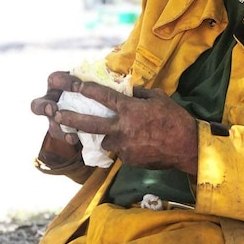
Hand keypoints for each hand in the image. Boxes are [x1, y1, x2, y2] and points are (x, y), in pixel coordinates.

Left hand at [34, 76, 198, 174]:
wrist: (187, 146)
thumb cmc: (176, 119)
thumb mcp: (160, 99)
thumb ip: (140, 94)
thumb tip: (128, 90)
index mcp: (130, 110)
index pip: (102, 97)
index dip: (85, 89)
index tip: (71, 84)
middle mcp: (122, 127)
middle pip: (89, 123)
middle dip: (70, 118)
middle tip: (57, 114)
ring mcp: (123, 145)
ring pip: (105, 140)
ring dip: (107, 136)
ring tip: (119, 134)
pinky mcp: (127, 159)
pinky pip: (120, 151)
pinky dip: (126, 146)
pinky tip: (141, 145)